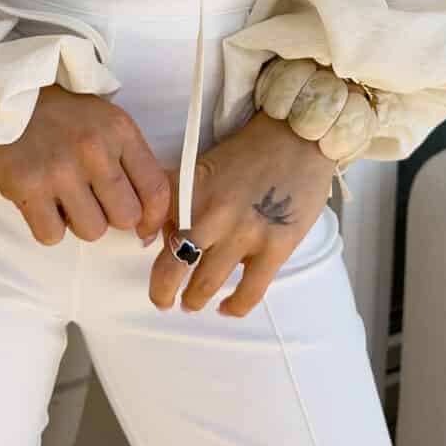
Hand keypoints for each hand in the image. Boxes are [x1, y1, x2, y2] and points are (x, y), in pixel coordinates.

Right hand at [0, 83, 170, 244]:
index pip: (156, 189)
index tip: (143, 229)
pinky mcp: (26, 185)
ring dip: (78, 222)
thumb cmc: (57, 110)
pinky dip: (47, 227)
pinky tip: (41, 203)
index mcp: (119, 130)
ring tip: (63, 198)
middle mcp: (94, 149)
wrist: (1, 90)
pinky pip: (52, 235)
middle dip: (110, 216)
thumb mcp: (103, 119)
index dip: (154, 218)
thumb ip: (126, 160)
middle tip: (91, 201)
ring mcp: (60, 169)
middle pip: (125, 217)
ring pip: (92, 231)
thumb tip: (144, 220)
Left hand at [146, 109, 335, 318]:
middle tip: (164, 298)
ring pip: (206, 284)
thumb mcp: (203, 164)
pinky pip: (249, 291)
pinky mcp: (275, 246)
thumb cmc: (251, 150)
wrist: (299, 137)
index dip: (147, 245)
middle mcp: (211, 213)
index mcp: (189, 189)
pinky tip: (227, 308)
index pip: (153, 227)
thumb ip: (179, 197)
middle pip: (172, 267)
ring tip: (193, 302)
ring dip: (195, 299)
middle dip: (163, 291)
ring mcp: (243, 233)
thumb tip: (160, 234)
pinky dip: (235, 306)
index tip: (149, 253)